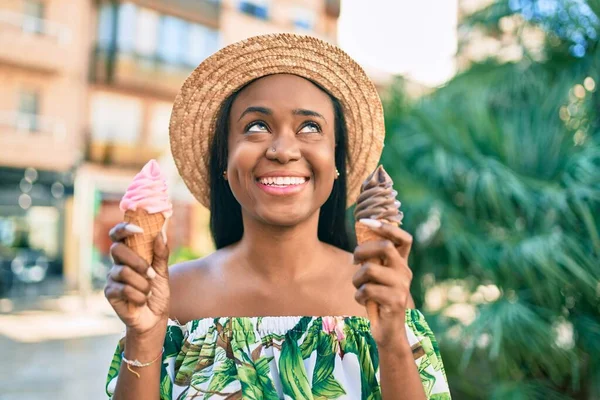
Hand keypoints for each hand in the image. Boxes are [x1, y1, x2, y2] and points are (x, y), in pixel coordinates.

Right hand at [104, 222, 169, 334]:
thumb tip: (161, 233)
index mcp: (130, 254)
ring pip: (123, 271)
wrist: (155, 317)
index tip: (139, 229)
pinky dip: (139, 295)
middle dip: (137, 261)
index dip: (124, 228)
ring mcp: (112, 278)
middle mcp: (117, 263)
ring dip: (142, 283)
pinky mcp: (110, 293)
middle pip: (117, 250)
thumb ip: (161, 253)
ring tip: (148, 291)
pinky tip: (142, 300)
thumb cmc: (157, 291)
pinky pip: (123, 289)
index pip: (118, 235)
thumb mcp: (163, 271)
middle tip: (151, 274)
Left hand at [352, 219, 413, 348]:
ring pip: (370, 269)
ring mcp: (402, 287)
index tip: (366, 221)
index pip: (404, 238)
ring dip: (356, 278)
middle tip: (354, 261)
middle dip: (362, 251)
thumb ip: (373, 258)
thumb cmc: (377, 300)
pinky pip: (368, 290)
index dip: (386, 227)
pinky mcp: (395, 301)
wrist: (388, 332)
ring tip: (359, 287)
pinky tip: (364, 301)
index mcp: (401, 264)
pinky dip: (359, 295)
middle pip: (384, 247)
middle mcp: (405, 272)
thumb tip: (362, 234)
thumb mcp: (376, 277)